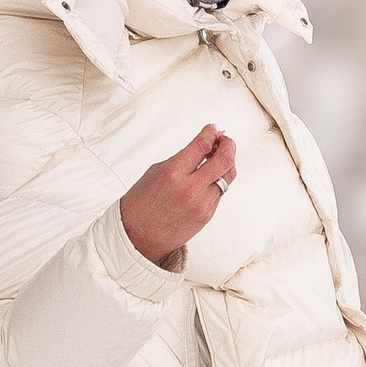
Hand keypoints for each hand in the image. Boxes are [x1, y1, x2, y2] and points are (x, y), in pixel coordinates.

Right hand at [119, 125, 235, 263]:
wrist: (138, 237)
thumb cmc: (141, 206)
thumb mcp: (156, 172)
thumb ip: (181, 159)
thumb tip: (202, 147)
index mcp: (173, 173)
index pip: (202, 145)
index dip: (211, 132)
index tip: (213, 129)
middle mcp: (190, 188)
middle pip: (224, 159)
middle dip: (228, 144)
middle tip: (224, 140)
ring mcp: (202, 203)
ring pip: (227, 176)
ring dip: (226, 162)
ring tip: (220, 156)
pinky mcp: (207, 215)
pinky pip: (220, 192)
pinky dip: (218, 180)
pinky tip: (211, 176)